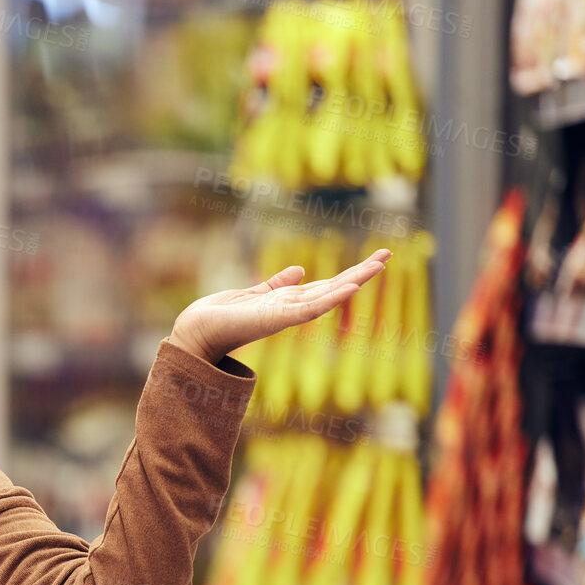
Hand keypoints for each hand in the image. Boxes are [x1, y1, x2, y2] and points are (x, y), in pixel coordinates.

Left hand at [168, 248, 391, 364]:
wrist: (197, 330)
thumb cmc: (222, 315)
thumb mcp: (255, 294)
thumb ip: (278, 284)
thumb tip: (299, 270)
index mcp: (289, 301)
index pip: (327, 284)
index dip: (351, 272)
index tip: (375, 258)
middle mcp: (292, 308)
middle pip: (334, 287)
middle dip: (361, 272)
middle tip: (388, 255)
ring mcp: (286, 315)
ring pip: (327, 296)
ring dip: (353, 281)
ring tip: (377, 266)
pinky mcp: (276, 319)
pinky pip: (309, 309)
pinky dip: (329, 299)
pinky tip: (349, 289)